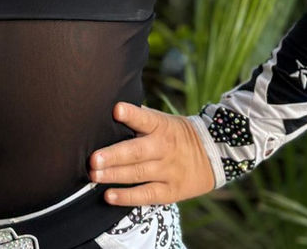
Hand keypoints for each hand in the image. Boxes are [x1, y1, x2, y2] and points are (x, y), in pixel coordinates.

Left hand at [88, 102, 213, 205]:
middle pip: (137, 151)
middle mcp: (164, 148)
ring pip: (138, 173)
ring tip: (94, 176)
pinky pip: (147, 194)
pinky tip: (109, 196)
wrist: (213, 155)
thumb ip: (139, 118)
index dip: (131, 114)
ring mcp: (168, 170)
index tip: (116, 110)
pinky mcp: (170, 191)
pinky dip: (127, 197)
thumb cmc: (176, 135)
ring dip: (114, 175)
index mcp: (161, 126)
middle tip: (93, 159)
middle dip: (114, 155)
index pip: (145, 118)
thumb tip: (107, 111)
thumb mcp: (163, 121)